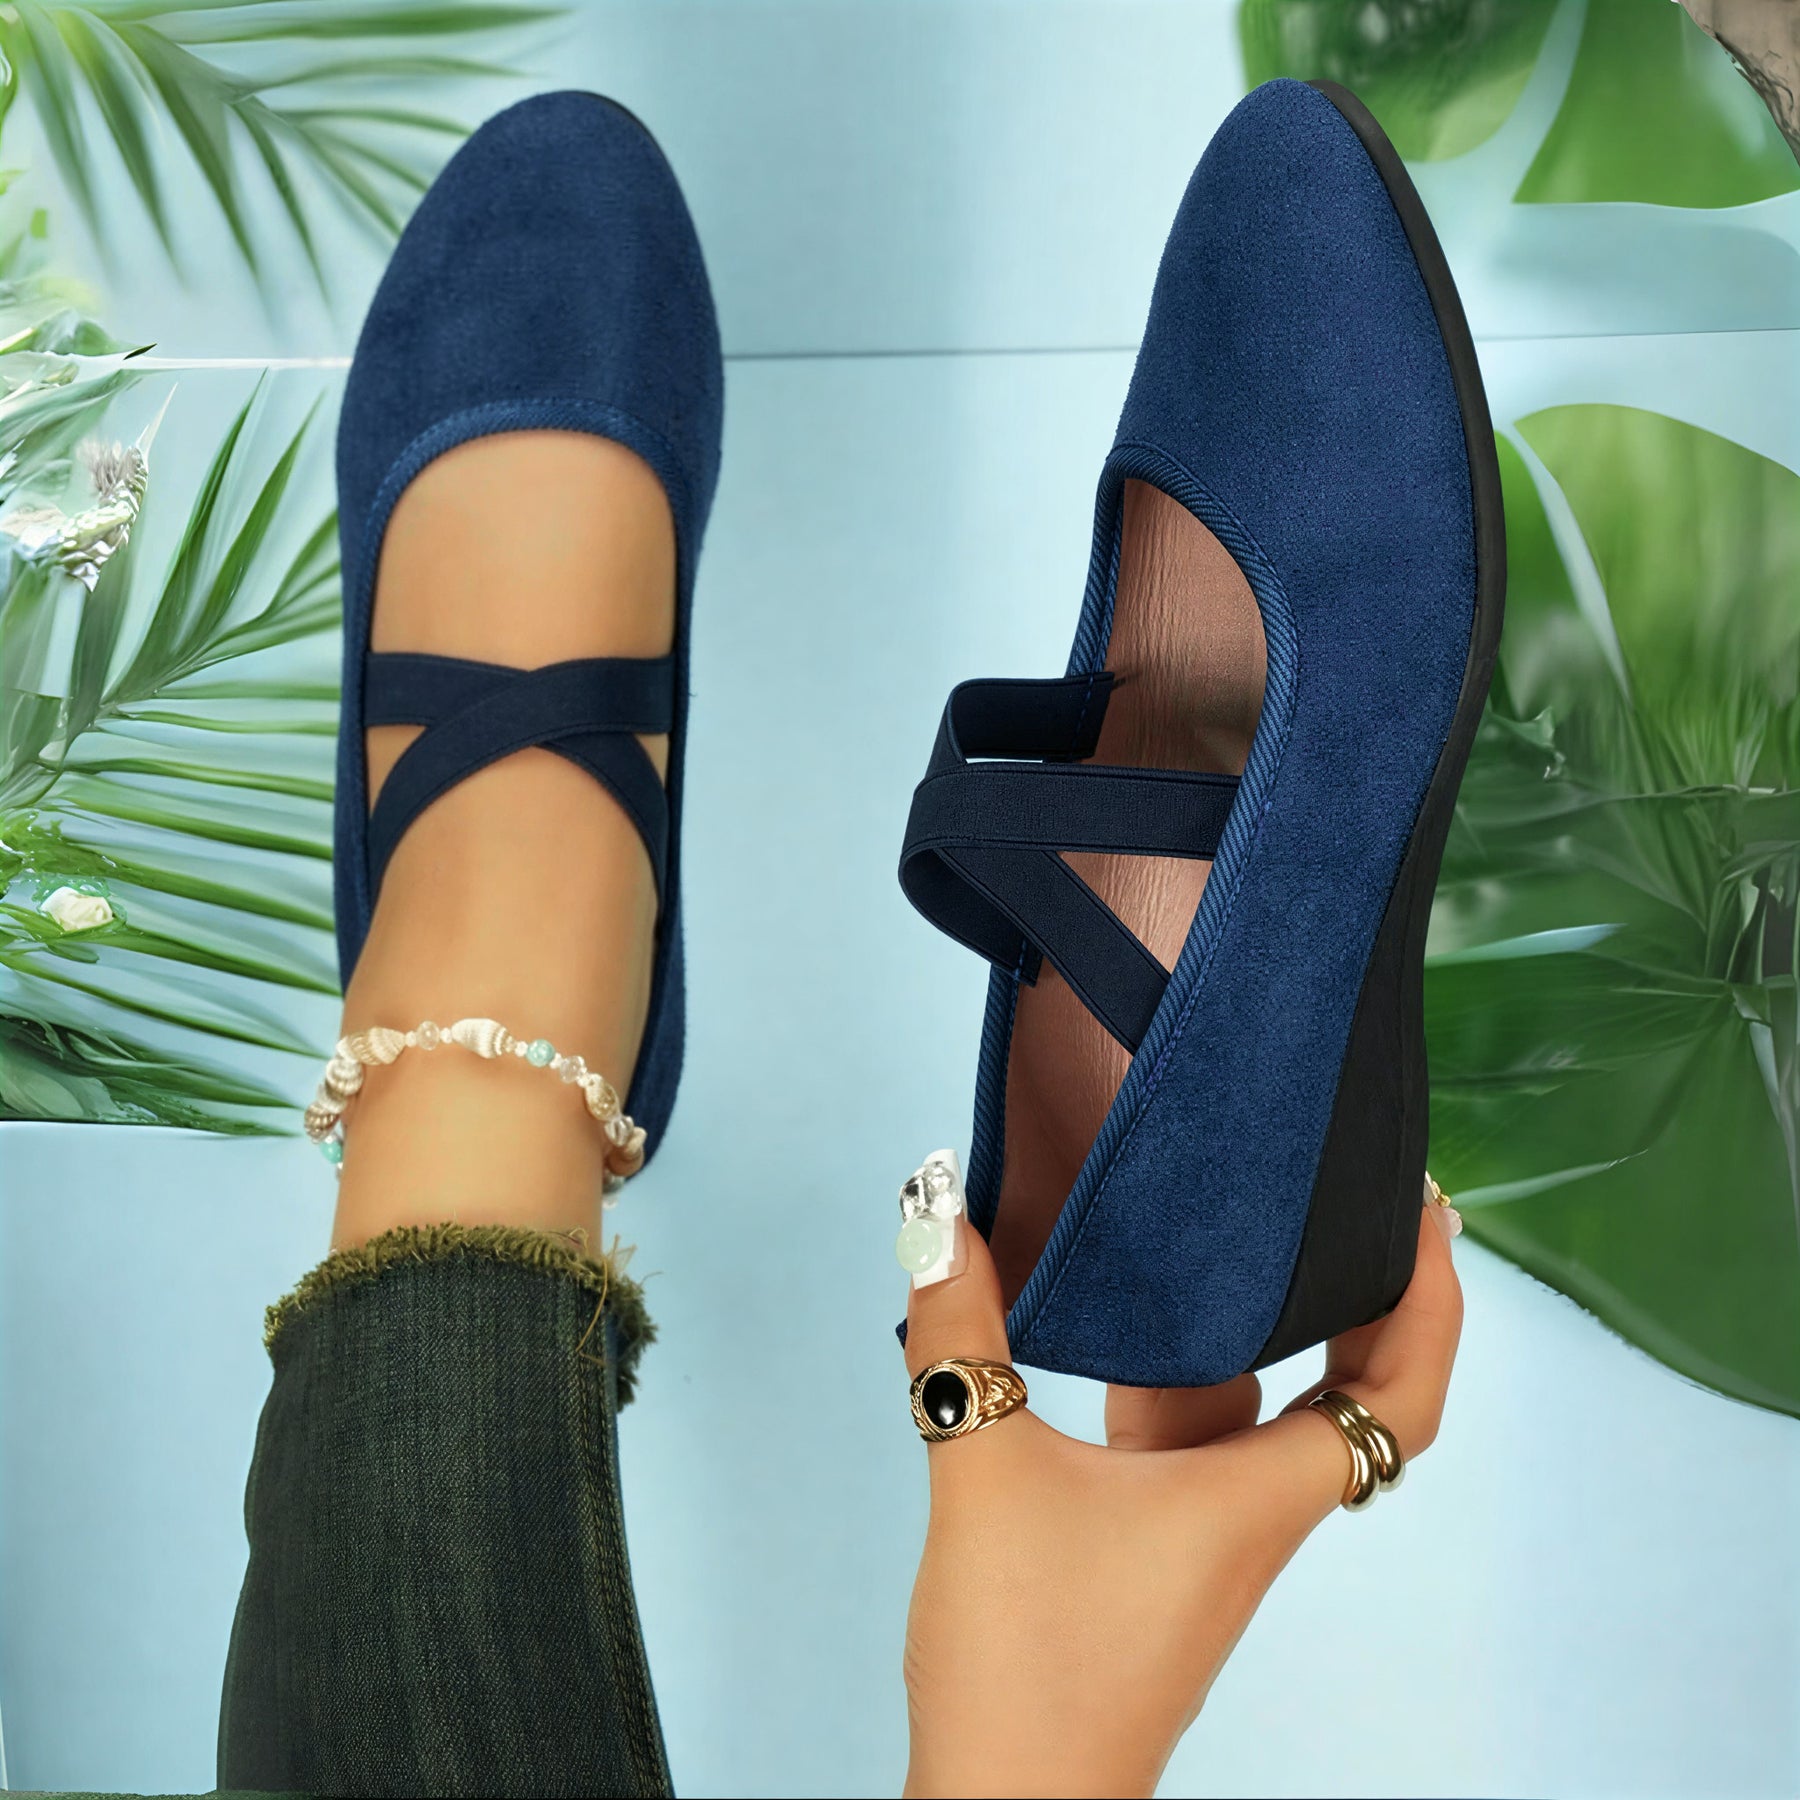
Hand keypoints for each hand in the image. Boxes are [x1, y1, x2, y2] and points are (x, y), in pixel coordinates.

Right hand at [901, 1200, 1462, 1797]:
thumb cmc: (1030, 1665)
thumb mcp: (985, 1470)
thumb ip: (960, 1335)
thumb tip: (937, 1216)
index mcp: (1256, 1494)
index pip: (1401, 1396)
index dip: (1433, 1301)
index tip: (1426, 1213)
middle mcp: (1248, 1510)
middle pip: (1345, 1391)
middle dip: (1359, 1294)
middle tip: (1342, 1201)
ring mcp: (1200, 1533)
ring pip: (1254, 1412)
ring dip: (1254, 1330)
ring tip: (1226, 1235)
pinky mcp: (1149, 1550)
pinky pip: (1185, 1441)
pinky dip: (1171, 1375)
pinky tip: (1114, 1336)